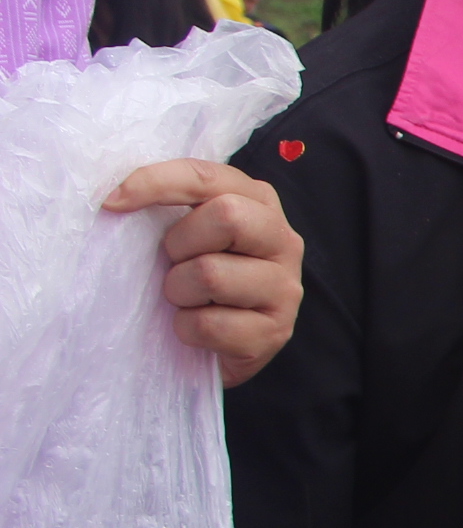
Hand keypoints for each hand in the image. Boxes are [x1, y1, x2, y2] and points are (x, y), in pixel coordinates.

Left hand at [101, 160, 301, 385]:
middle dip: (180, 244)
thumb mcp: (185, 232)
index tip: (111, 202)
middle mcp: (283, 240)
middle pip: (227, 216)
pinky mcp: (275, 332)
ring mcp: (285, 288)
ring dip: (178, 291)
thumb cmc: (192, 280)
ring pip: (212, 275)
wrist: (212, 350)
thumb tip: (113, 197)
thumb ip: (167, 205)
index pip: (206, 177)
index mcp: (258, 203)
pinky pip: (209, 324)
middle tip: (174, 264)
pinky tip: (196, 328)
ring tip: (185, 300)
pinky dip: (185, 329)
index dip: (155, 183)